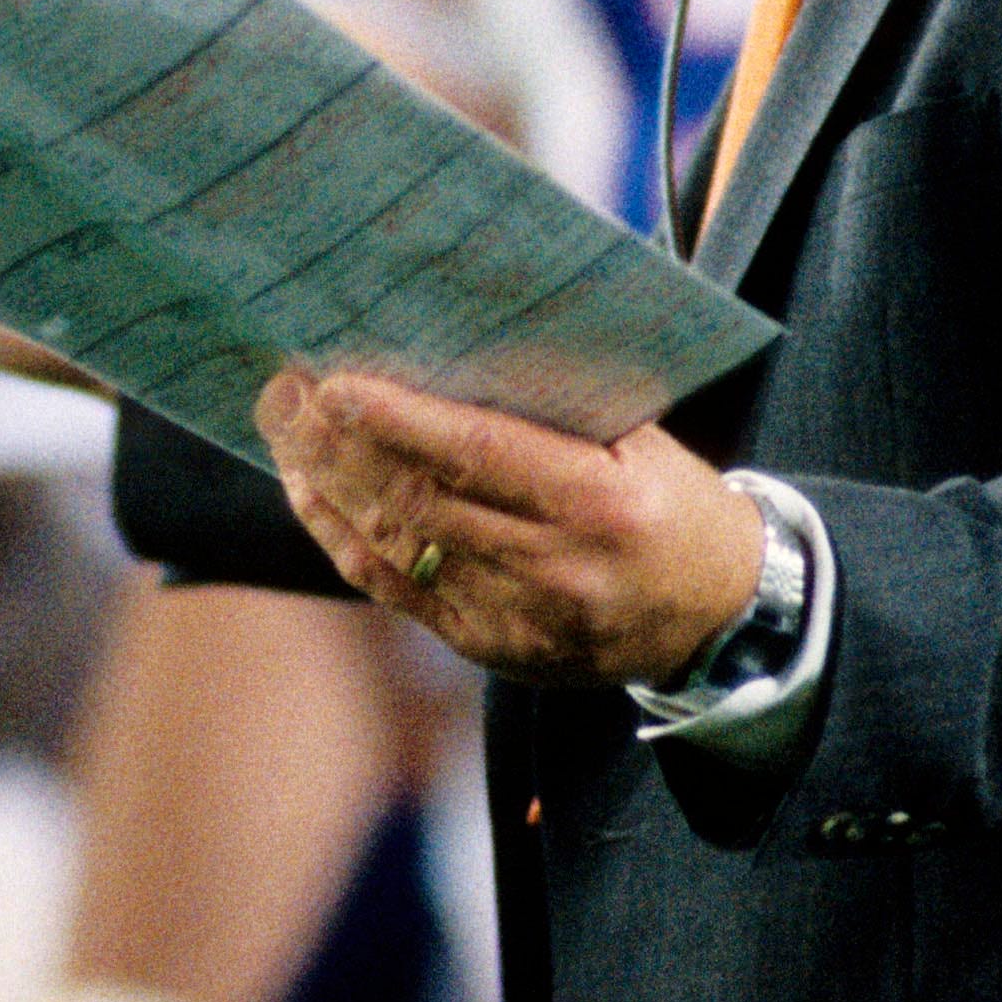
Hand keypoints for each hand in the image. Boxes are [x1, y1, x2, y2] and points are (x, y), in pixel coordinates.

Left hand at [254, 369, 762, 686]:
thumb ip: (556, 408)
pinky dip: (348, 542)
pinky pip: (401, 593)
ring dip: (330, 490)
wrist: (717, 617)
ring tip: (285, 435)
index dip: (397, 420)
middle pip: (421, 502)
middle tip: (284, 395)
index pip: (478, 454)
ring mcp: (519, 619)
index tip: (334, 384)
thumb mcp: (641, 443)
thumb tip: (451, 352)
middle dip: (340, 447)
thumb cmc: (674, 504)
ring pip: (400, 550)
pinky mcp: (494, 650)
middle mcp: (555, 568)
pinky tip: (312, 498)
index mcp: (598, 504)